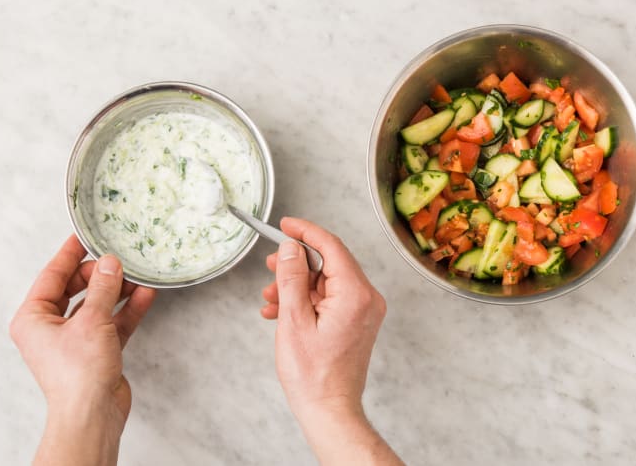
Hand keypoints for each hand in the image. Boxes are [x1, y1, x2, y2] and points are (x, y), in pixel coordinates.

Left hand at [10, 235, 155, 465]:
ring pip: (98, 305)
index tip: (84, 236)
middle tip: (118, 260)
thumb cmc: (79, 374)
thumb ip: (103, 288)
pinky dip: (128, 310)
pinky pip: (113, 322)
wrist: (93, 414)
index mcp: (33, 319)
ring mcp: (75, 340)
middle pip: (76, 289)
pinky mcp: (97, 351)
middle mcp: (51, 328)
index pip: (52, 276)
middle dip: (100, 275)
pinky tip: (145, 295)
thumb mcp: (92, 321)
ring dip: (118, 291)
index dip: (70, 254)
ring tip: (138, 275)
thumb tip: (109, 263)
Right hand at [262, 218, 402, 464]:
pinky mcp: (356, 322)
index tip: (285, 225)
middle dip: (296, 263)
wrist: (329, 410)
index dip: (305, 232)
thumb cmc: (313, 374)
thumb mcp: (293, 319)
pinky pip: (329, 300)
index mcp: (356, 294)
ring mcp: (363, 311)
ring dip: (296, 285)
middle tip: (271, 265)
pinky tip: (280, 311)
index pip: (331, 246)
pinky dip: (305, 301)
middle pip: (329, 264)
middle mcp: (366, 299)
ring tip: (269, 297)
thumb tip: (292, 247)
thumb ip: (292, 277)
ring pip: (325, 282)